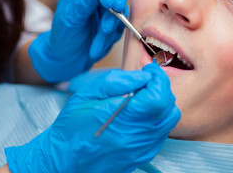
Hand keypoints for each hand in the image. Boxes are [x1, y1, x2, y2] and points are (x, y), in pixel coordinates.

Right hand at [5, 63, 180, 172]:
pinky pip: (162, 132)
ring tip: (143, 97)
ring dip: (162, 103)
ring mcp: (142, 149)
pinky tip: (141, 114)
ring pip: (170, 120)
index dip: (158, 78)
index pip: (158, 96)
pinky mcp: (143, 156)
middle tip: (146, 82)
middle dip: (161, 88)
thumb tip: (143, 76)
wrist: (63, 162)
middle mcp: (137, 138)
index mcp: (122, 120)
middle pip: (169, 107)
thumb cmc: (71, 127)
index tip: (149, 70)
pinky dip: (158, 118)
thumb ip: (117, 82)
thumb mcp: (87, 95)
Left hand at [29, 0, 130, 82]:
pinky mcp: (118, 15)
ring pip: (122, 0)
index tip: (106, 2)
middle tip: (116, 9)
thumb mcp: (69, 19)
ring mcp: (110, 0)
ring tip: (101, 34)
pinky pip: (124, 20)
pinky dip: (114, 32)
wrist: (71, 56)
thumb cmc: (64, 35)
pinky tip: (100, 43)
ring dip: (114, 19)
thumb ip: (82, 3)